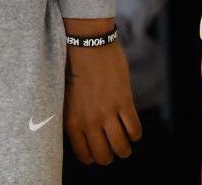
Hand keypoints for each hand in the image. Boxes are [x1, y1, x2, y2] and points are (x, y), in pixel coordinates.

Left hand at [63, 21, 141, 164]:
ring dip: (125, 148)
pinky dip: (135, 133)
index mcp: (71, 120)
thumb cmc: (73, 67)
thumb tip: (82, 135)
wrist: (87, 43)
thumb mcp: (66, 97)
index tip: (97, 151)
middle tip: (111, 146)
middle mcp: (88, 120)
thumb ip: (73, 117)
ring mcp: (107, 113)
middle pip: (104, 156)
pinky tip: (131, 126)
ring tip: (124, 140)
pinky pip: (135, 130)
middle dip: (110, 155)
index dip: (93, 157)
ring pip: (122, 148)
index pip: (84, 155)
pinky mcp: (123, 102)